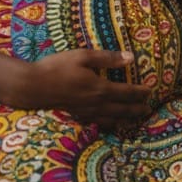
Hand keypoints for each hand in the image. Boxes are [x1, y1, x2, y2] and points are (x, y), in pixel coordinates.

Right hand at [11, 49, 152, 130]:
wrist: (31, 86)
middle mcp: (96, 104)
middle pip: (122, 109)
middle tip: (147, 109)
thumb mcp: (83, 56)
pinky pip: (97, 124)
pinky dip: (108, 125)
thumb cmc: (56, 68)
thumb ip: (108, 58)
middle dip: (136, 109)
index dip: (140, 93)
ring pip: (111, 119)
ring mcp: (85, 113)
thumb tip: (131, 57)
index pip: (127, 92)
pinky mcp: (75, 116)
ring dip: (124, 119)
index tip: (150, 92)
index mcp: (100, 88)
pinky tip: (109, 124)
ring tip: (133, 120)